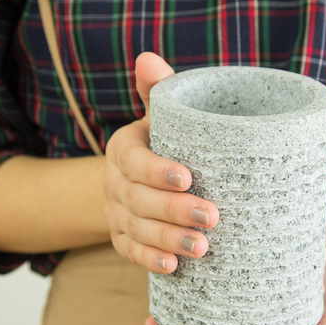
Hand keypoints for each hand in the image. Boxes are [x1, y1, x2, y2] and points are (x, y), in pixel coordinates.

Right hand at [102, 52, 220, 272]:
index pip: (133, 159)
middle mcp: (114, 182)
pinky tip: (174, 267)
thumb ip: (158, 90)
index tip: (188, 177)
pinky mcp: (123, 239)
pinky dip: (150, 260)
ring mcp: (116, 213)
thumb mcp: (164, 115)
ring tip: (202, 248)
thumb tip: (148, 57)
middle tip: (212, 217)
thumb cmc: (169, 139)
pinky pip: (130, 252)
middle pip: (137, 199)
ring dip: (168, 239)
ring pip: (136, 229)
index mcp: (123, 148)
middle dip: (173, 210)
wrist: (151, 176)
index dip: (156, 170)